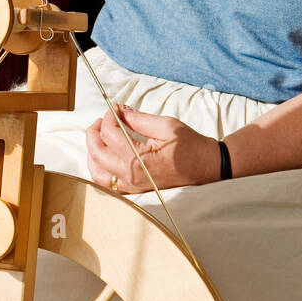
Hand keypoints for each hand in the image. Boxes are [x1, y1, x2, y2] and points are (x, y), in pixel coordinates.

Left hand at [85, 105, 220, 192]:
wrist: (208, 167)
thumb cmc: (191, 147)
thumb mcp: (166, 125)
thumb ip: (138, 118)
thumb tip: (120, 111)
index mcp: (138, 158)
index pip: (110, 133)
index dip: (109, 116)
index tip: (114, 109)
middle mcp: (131, 175)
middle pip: (97, 153)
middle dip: (94, 133)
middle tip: (102, 121)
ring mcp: (132, 187)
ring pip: (97, 173)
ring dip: (93, 154)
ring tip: (99, 139)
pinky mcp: (136, 191)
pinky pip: (108, 185)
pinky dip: (100, 171)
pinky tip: (104, 159)